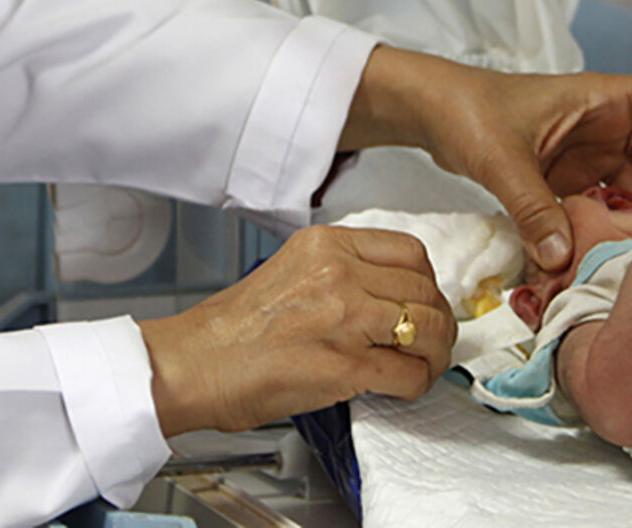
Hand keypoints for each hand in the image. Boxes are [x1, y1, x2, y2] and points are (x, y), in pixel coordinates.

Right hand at [139, 226, 454, 435]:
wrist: (193, 366)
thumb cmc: (232, 329)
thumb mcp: (290, 270)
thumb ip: (340, 272)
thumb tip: (387, 295)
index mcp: (326, 245)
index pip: (410, 252)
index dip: (427, 282)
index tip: (423, 300)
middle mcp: (339, 274)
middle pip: (424, 292)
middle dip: (438, 321)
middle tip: (432, 339)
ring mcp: (344, 318)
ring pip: (427, 329)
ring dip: (435, 353)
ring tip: (425, 364)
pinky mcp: (345, 366)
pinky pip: (409, 373)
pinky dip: (417, 384)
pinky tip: (406, 386)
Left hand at [340, 47, 631, 271]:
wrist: (430, 114)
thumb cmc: (468, 111)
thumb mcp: (501, 158)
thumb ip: (532, 207)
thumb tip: (562, 258)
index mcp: (604, 99)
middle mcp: (607, 126)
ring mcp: (590, 156)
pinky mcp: (570, 182)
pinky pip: (608, 208)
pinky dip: (614, 232)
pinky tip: (611, 260)